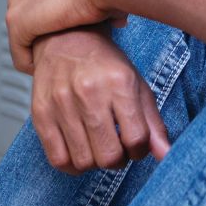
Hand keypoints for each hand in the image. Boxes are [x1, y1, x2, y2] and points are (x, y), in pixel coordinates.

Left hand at [6, 0, 126, 73]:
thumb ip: (100, 9)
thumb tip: (117, 22)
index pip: (33, 14)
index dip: (48, 34)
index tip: (64, 48)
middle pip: (23, 31)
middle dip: (40, 48)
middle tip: (60, 61)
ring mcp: (16, 6)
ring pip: (20, 46)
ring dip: (38, 59)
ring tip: (58, 68)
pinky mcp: (16, 23)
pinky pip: (20, 57)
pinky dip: (34, 68)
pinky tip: (51, 71)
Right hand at [31, 27, 169, 173]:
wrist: (66, 39)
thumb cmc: (106, 65)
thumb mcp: (136, 85)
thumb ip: (153, 122)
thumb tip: (166, 155)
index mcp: (119, 83)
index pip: (136, 138)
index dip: (140, 150)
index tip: (136, 144)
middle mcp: (89, 92)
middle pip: (109, 156)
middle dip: (119, 160)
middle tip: (117, 148)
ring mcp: (61, 104)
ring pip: (84, 162)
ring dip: (96, 163)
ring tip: (98, 147)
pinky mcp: (40, 114)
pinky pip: (58, 160)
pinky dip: (72, 165)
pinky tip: (80, 151)